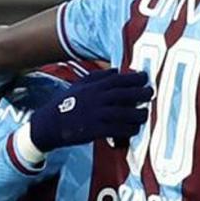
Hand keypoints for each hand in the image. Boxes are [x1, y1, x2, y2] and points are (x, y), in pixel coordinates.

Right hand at [29, 68, 152, 150]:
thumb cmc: (65, 104)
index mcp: (93, 87)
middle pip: (124, 94)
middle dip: (141, 93)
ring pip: (124, 113)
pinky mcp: (95, 130)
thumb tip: (117, 70)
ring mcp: (96, 115)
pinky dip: (128, 129)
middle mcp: (96, 99)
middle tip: (151, 93)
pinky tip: (134, 129)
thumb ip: (98, 77)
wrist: (48, 125)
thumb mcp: (79, 85)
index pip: (118, 79)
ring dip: (138, 114)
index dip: (134, 78)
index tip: (145, 77)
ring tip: (145, 114)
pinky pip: (117, 130)